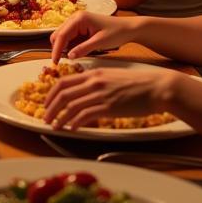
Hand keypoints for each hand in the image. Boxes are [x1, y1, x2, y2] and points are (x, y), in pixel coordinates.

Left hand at [43, 66, 177, 130]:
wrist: (156, 87)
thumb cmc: (137, 84)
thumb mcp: (112, 77)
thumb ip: (96, 82)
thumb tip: (84, 93)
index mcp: (93, 74)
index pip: (63, 81)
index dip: (51, 93)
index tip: (47, 103)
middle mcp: (93, 82)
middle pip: (63, 93)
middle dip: (50, 107)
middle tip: (46, 117)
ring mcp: (100, 94)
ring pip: (71, 105)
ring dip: (60, 117)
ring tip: (55, 126)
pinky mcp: (108, 107)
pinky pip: (85, 115)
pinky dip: (75, 122)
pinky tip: (72, 128)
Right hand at [50, 11, 134, 62]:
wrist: (128, 28)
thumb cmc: (116, 33)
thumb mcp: (100, 42)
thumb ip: (83, 49)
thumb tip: (69, 57)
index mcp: (79, 18)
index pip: (62, 35)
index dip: (56, 49)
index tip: (54, 62)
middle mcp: (75, 18)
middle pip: (59, 34)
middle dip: (58, 48)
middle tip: (60, 62)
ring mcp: (77, 22)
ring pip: (63, 36)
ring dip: (63, 47)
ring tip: (67, 59)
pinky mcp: (80, 27)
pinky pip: (70, 37)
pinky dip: (69, 46)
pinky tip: (74, 53)